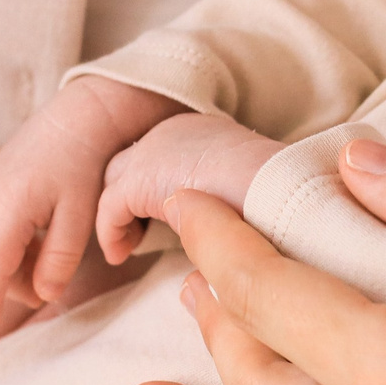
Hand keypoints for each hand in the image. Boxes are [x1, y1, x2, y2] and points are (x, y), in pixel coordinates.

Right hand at [0, 77, 185, 340]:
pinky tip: (33, 249)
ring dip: (7, 267)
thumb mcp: (80, 215)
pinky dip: (7, 246)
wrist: (83, 111)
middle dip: (2, 287)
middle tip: (31, 302)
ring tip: (40, 276)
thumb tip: (43, 294)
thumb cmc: (88, 162)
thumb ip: (59, 258)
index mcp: (9, 207)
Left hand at [96, 114, 282, 262]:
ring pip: (116, 185)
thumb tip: (210, 226)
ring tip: (127, 246)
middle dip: (129, 198)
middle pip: (132, 165)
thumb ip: (217, 197)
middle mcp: (172, 132)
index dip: (157, 187)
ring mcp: (152, 151)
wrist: (274, 187)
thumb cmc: (272, 195)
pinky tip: (121, 254)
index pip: (162, 156)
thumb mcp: (244, 187)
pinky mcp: (139, 180)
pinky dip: (112, 234)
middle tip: (137, 232)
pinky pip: (110, 209)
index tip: (162, 217)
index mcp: (200, 130)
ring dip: (119, 217)